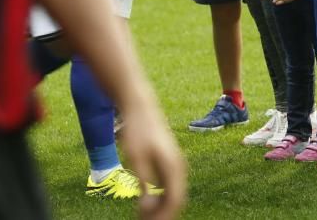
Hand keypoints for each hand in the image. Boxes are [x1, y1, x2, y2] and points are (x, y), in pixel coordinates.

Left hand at [117, 91, 186, 219]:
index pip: (174, 201)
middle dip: (162, 214)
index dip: (162, 217)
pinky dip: (160, 198)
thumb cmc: (137, 131)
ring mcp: (176, 164)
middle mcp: (179, 167)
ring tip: (142, 216)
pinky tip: (144, 202)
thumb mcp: (137, 159)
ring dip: (161, 208)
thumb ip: (144, 183)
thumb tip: (148, 207)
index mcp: (174, 167)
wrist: (141, 107)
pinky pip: (169, 186)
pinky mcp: (170, 162)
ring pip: (173, 194)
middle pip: (177, 200)